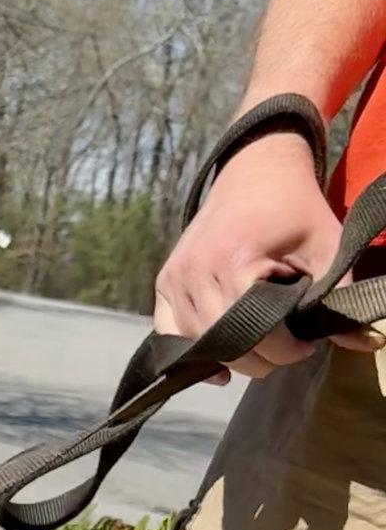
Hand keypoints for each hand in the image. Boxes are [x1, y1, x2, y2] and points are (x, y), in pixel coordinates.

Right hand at [154, 131, 371, 380]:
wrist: (255, 170)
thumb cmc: (294, 207)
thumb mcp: (328, 246)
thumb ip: (341, 295)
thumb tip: (367, 343)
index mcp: (234, 261)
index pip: (256, 334)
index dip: (287, 351)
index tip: (307, 345)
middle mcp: (196, 272)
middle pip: (225, 346)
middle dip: (261, 357)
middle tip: (285, 345)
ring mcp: (174, 278)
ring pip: (198, 346)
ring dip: (231, 354)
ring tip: (259, 340)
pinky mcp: (164, 282)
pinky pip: (171, 333)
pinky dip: (193, 350)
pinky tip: (217, 359)